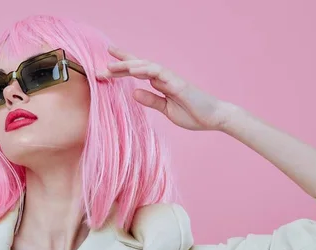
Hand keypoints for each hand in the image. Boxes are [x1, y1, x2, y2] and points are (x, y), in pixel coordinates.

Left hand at [96, 46, 235, 130]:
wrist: (214, 118)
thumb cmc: (193, 114)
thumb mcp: (166, 110)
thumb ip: (151, 100)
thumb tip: (134, 93)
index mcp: (160, 84)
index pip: (139, 71)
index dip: (123, 65)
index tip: (106, 64)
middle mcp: (164, 78)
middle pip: (138, 66)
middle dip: (120, 64)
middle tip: (101, 66)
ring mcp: (171, 79)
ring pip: (146, 66)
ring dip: (128, 65)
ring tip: (111, 66)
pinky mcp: (178, 84)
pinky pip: (159, 73)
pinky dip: (145, 70)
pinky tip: (133, 70)